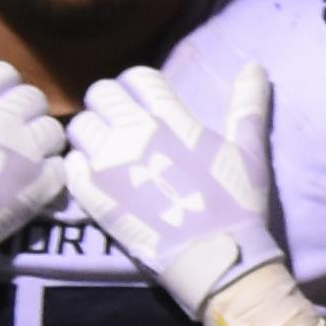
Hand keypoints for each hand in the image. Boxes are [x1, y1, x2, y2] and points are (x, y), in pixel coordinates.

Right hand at [0, 39, 68, 325]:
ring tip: (23, 158)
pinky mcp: (34, 191)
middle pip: (33, 97)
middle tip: (8, 134)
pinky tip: (32, 183)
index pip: (2, 72)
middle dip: (23, 111)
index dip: (0, 86)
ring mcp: (19, 156)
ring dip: (41, 141)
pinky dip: (51, 174)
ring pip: (53, 130)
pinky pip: (60, 168)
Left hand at [63, 59, 325, 325]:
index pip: (137, 77)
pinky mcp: (92, 196)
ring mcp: (108, 165)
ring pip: (79, 126)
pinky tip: (97, 178)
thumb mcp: (248, 151)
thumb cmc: (237, 205)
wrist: (217, 259)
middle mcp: (133, 134)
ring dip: (92, 133)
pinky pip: (70, 165)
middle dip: (111, 104)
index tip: (145, 104)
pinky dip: (80, 167)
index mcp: (170, 119)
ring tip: (107, 151)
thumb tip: (255, 65)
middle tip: (123, 125)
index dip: (139, 87)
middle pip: (101, 94)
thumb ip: (247, 105)